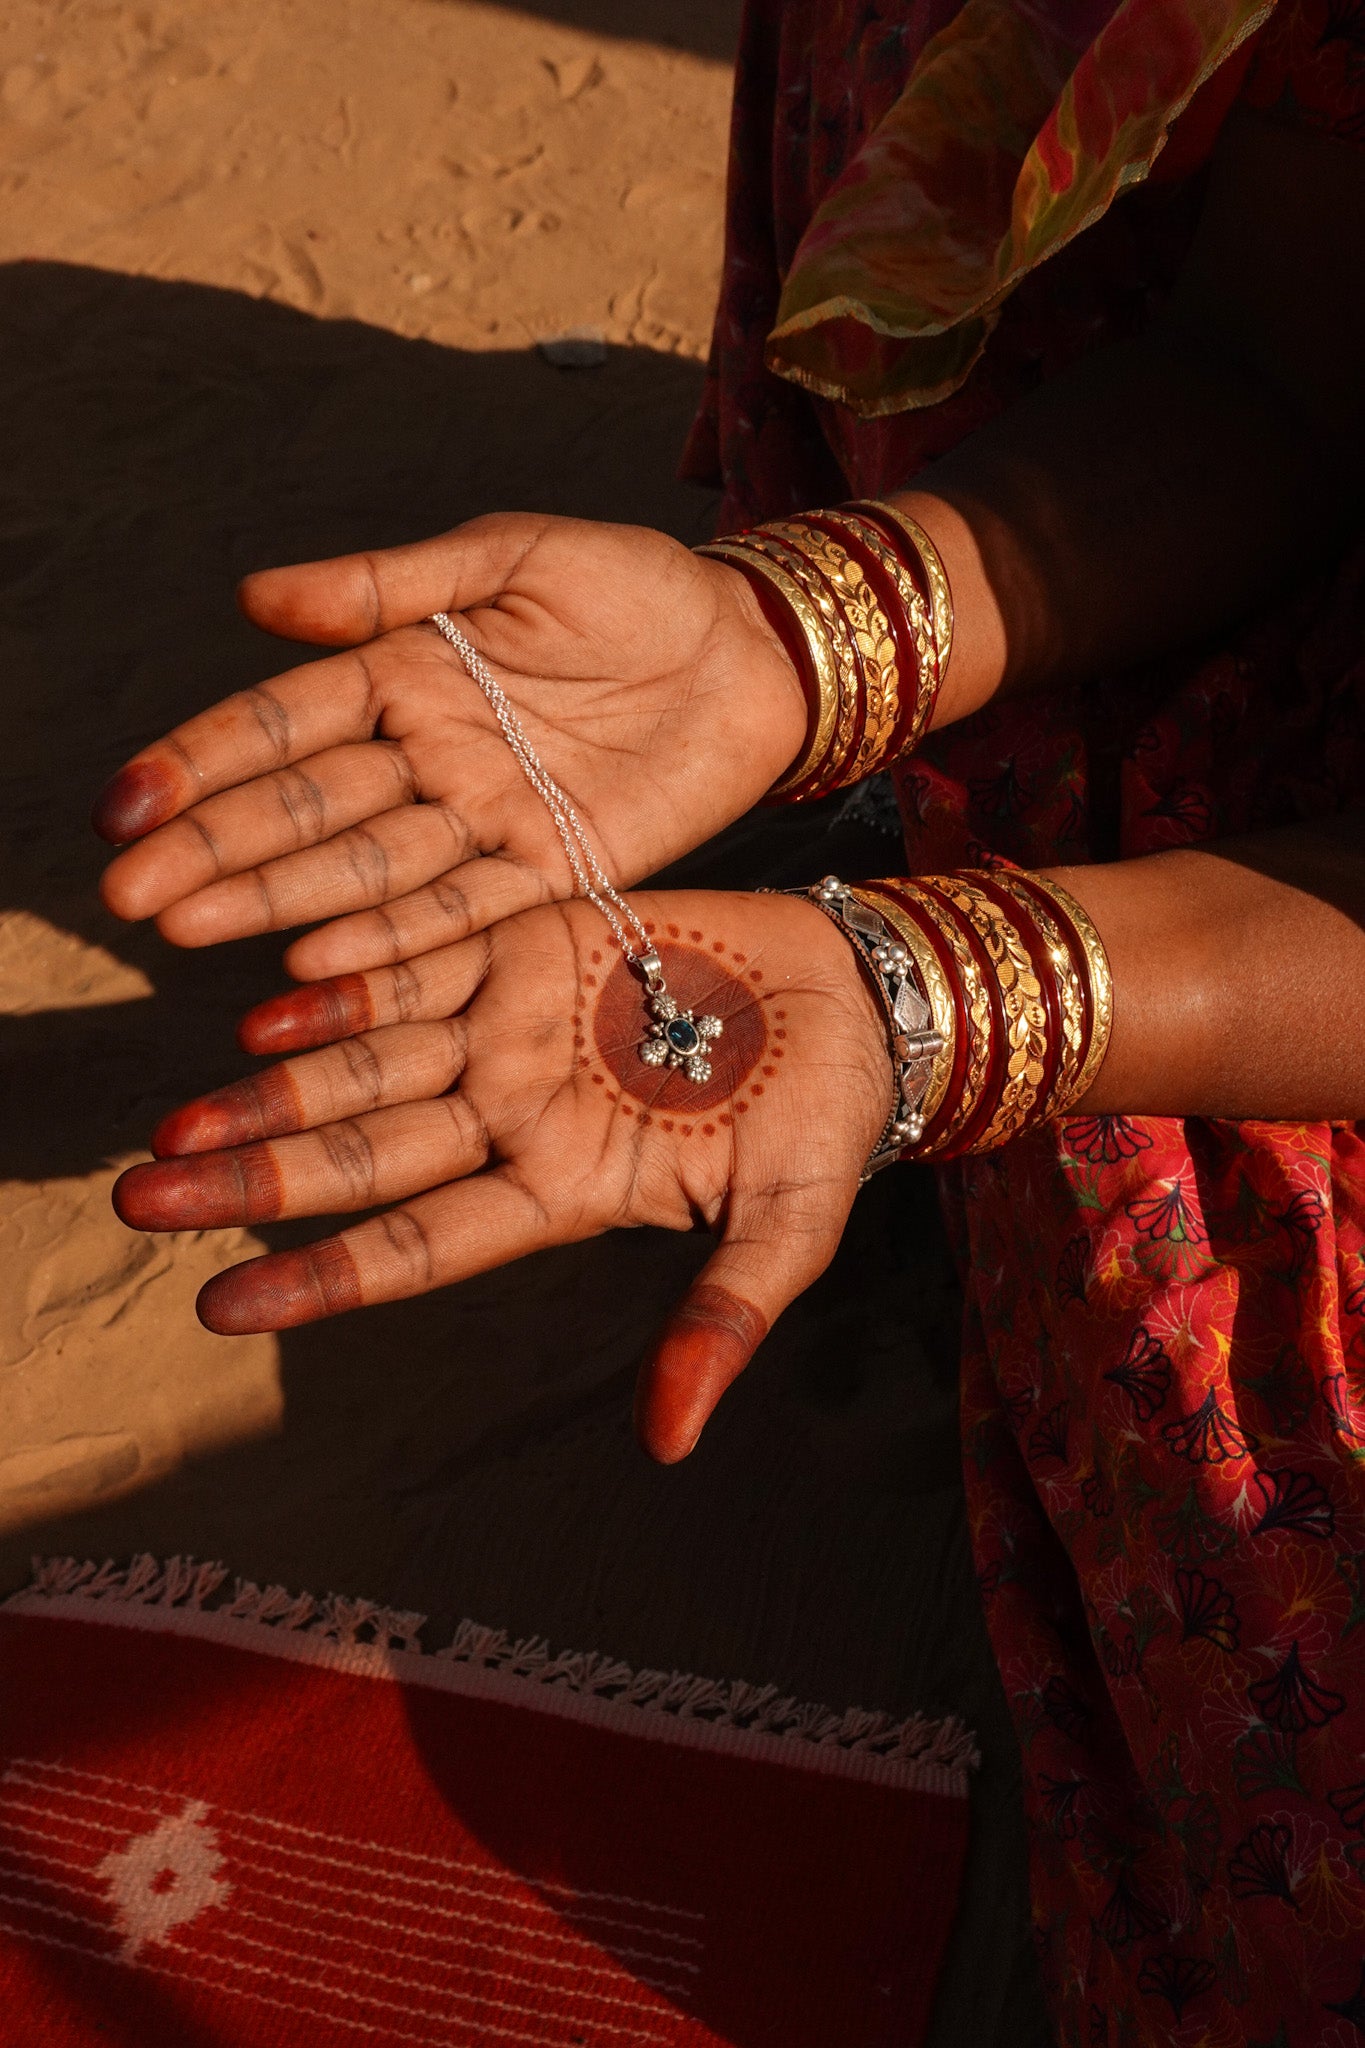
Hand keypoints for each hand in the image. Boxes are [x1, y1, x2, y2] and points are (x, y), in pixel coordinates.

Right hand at [93, 517, 806, 981]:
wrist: (752, 650)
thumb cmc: (633, 588)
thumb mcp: (510, 557)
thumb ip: (388, 586)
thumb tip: (251, 599)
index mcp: (406, 671)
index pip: (282, 725)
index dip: (201, 763)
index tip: (124, 806)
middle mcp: (429, 758)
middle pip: (304, 812)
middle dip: (214, 852)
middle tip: (128, 895)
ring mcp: (484, 822)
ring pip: (364, 871)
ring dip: (277, 903)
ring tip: (189, 930)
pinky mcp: (549, 876)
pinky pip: (458, 914)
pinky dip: (390, 942)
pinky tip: (316, 965)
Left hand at [111, 890, 890, 1461]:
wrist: (858, 997)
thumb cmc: (829, 1120)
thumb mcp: (789, 1230)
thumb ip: (723, 1323)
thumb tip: (669, 1443)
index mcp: (562, 1191)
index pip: (420, 1242)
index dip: (323, 1273)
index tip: (222, 1305)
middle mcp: (515, 1116)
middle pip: (364, 1154)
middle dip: (255, 1177)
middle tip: (143, 1197)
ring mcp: (514, 1029)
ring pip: (368, 1061)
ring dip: (271, 1086)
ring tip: (174, 1120)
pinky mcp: (527, 942)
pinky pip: (419, 959)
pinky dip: (345, 981)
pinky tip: (264, 999)